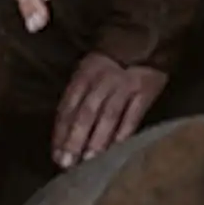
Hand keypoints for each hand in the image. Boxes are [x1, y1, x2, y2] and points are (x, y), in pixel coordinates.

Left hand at [50, 52, 166, 169]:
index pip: (68, 107)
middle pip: (85, 113)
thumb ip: (79, 97)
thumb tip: (66, 134)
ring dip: (97, 140)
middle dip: (75, 140)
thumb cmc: (113, 64)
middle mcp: (101, 80)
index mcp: (83, 75)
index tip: (57, 155)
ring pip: (107, 116)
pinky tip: (116, 151)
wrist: (146, 41)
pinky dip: (123, 134)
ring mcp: (124, 85)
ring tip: (89, 162)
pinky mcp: (145, 91)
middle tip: (68, 164)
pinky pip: (132, 116)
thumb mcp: (90, 72)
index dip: (61, 133)